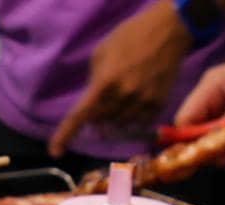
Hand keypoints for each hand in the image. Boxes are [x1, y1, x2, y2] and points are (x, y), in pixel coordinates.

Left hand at [48, 0, 192, 156]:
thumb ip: (94, 81)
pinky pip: (138, 123)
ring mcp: (142, 103)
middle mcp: (123, 97)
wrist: (168, 32)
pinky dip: (133, 117)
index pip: (80, 116)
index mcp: (104, 83)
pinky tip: (136, 99)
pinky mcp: (158, 105)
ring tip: (122, 95)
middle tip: (103, 100)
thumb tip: (92, 104)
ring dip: (115, 117)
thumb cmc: (130, 37)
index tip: (56, 152)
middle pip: (100, 123)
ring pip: (119, 125)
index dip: (65, 135)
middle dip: (96, 117)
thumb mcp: (101, 54)